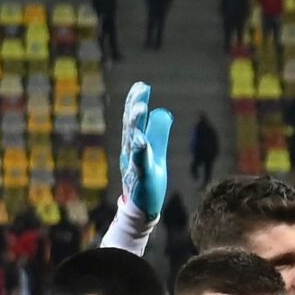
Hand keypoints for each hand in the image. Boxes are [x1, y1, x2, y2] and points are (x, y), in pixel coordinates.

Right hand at [118, 80, 171, 219]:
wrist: (141, 209)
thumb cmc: (147, 180)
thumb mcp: (155, 153)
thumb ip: (158, 133)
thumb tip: (162, 111)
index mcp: (135, 144)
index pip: (135, 120)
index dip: (137, 102)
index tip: (142, 85)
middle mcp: (131, 151)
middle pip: (132, 125)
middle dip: (135, 106)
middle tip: (141, 89)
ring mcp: (135, 165)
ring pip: (134, 141)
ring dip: (136, 123)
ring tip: (142, 107)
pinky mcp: (141, 179)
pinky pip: (139, 164)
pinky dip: (140, 152)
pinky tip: (141, 142)